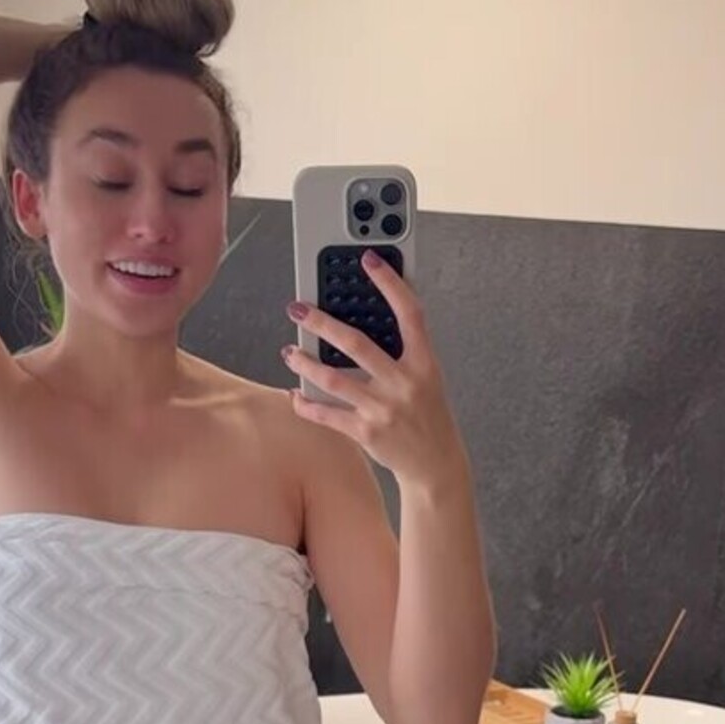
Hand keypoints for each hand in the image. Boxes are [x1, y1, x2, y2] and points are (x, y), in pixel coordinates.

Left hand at [282, 250, 465, 491]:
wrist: (435, 463)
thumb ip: (404, 350)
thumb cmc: (428, 415)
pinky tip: (295, 394)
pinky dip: (306, 404)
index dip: (390, 283)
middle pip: (356, 343)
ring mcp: (384, 408)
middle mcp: (404, 382)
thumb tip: (369, 319)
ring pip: (334, 379)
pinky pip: (327, 414)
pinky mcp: (366, 431)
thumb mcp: (427, 377)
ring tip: (289, 352)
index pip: (409, 313)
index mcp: (424, 362)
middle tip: (298, 308)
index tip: (368, 260)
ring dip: (305, 363)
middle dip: (321, 323)